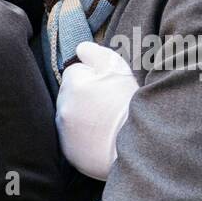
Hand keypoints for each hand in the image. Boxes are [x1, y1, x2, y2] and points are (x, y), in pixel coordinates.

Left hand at [55, 41, 137, 180]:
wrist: (138, 145)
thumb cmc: (129, 103)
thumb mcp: (117, 68)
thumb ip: (94, 53)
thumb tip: (79, 48)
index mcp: (74, 82)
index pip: (75, 72)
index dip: (92, 77)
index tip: (107, 88)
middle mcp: (64, 105)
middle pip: (69, 94)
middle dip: (83, 96)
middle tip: (107, 105)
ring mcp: (64, 130)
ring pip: (69, 116)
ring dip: (81, 116)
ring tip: (105, 122)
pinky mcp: (68, 151)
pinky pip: (71, 139)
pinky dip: (81, 137)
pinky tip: (100, 138)